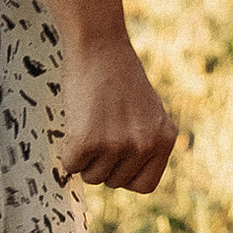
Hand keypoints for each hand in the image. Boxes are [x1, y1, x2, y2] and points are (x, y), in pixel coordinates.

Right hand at [52, 36, 177, 195]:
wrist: (99, 45)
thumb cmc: (118, 76)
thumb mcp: (146, 113)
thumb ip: (143, 144)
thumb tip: (123, 176)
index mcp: (165, 140)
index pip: (144, 186)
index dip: (125, 174)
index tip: (116, 156)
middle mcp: (145, 145)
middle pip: (114, 182)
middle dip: (102, 161)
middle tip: (100, 126)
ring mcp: (118, 144)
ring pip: (92, 176)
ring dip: (85, 155)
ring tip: (90, 121)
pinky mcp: (89, 140)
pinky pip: (71, 165)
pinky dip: (67, 149)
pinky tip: (76, 121)